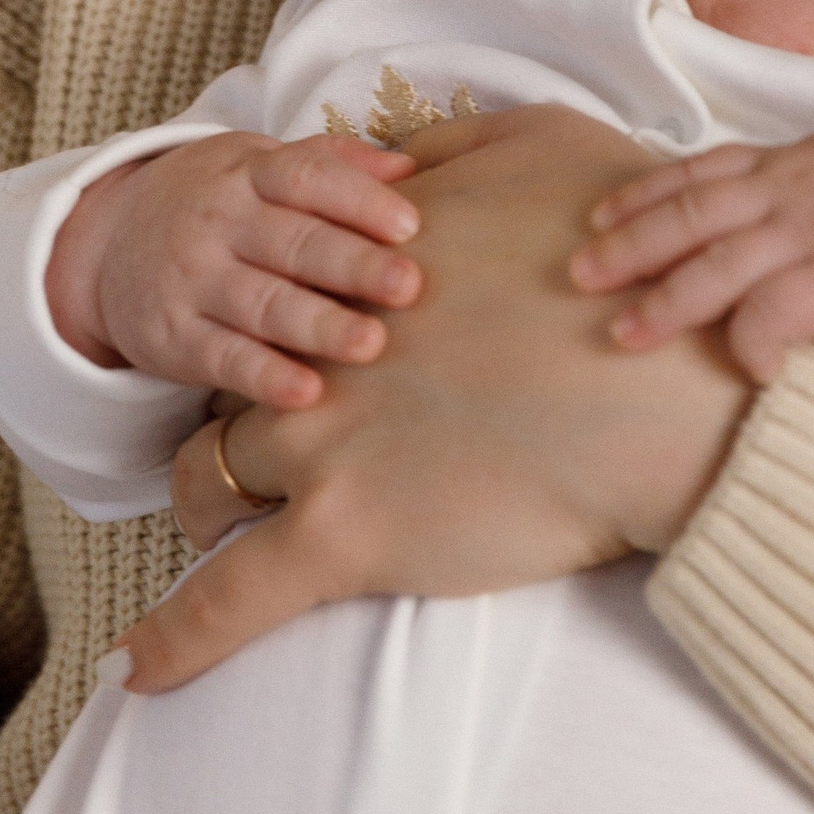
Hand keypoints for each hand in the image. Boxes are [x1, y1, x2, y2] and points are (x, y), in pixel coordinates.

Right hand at [43, 132, 422, 413]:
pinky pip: (224, 359)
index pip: (306, 177)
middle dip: (352, 264)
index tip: (411, 224)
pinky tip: (306, 393)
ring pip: (262, 304)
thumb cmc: (217, 203)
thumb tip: (410, 166)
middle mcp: (218, 223)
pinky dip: (265, 377)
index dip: (358, 200)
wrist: (106, 243)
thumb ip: (332, 162)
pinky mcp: (174, 338)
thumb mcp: (258, 164)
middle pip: (292, 243)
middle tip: (408, 285)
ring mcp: (192, 281)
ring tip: (372, 343)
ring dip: (318, 325)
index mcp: (249, 173)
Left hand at [125, 107, 750, 689]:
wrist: (673, 388)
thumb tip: (403, 157)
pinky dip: (176, 638)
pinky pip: (223, 602)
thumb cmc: (632, 267)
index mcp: (362, 270)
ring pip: (206, 480)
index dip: (289, 324)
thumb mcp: (544, 141)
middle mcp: (321, 352)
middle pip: (228, 383)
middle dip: (236, 407)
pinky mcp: (340, 540)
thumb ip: (455, 144)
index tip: (308, 346)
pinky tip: (140, 672)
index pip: (282, 293)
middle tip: (267, 437)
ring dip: (206, 499)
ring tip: (215, 532)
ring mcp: (321, 448)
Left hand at [571, 117, 813, 381]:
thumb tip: (802, 196)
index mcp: (794, 163)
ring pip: (707, 267)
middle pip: (684, 217)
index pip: (700, 172)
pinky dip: (747, 347)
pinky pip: (767, 320)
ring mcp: (805, 239)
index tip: (602, 210)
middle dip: (625, 244)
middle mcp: (786, 196)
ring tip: (620, 333)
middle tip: (576, 273)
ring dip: (660, 302)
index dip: (644, 192)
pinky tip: (747, 370)